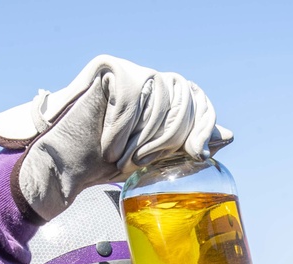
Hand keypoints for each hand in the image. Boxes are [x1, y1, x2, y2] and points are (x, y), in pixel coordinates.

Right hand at [0, 55, 232, 221]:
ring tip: (121, 158)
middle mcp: (150, 79)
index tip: (197, 152)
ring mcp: (129, 70)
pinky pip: (129, 96)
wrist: (65, 165)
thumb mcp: (154, 158)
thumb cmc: (105, 163)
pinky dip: (120, 127)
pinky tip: (107, 145)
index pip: (197, 98)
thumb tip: (228, 137)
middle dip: (166, 136)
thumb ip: (187, 143)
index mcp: (165, 96)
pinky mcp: (108, 68)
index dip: (202, 122)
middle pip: (181, 96)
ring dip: (138, 137)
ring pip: (156, 97)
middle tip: (144, 162)